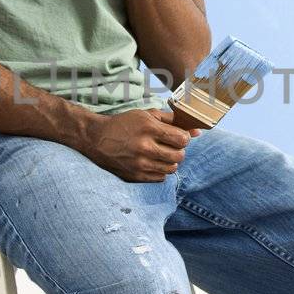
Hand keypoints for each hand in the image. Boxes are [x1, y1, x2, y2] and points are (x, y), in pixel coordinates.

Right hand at [82, 109, 201, 181]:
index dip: (183, 138)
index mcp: (148, 128)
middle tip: (170, 146)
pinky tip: (152, 162)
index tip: (177, 136)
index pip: (182, 139)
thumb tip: (198, 132)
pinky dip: (160, 170)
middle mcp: (144, 147)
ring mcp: (139, 164)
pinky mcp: (135, 176)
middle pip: (180, 155)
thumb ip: (173, 121)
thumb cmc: (124, 124)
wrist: (96, 139)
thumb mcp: (146, 115)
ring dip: (170, 161)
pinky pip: (160, 178)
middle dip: (179, 150)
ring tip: (160, 154)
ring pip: (172, 168)